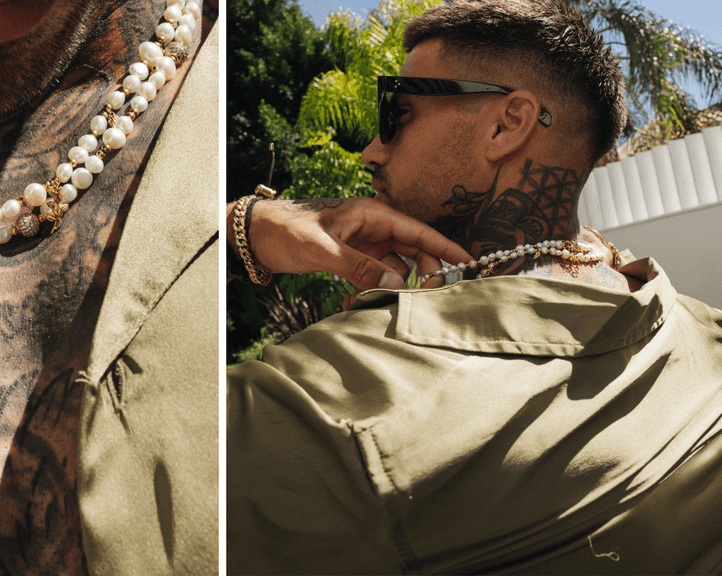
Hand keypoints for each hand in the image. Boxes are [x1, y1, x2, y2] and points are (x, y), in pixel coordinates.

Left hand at [227, 196, 469, 291]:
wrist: (253, 236)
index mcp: (371, 214)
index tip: (468, 263)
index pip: (418, 231)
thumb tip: (397, 286)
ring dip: (390, 289)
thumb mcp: (323, 249)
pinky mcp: (348, 259)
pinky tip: (355, 306)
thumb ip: (360, 267)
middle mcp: (372, 228)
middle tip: (424, 299)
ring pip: (393, 269)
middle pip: (413, 251)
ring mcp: (361, 244)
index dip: (445, 248)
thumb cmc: (285, 231)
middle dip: (422, 275)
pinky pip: (372, 277)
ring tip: (374, 306)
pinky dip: (370, 292)